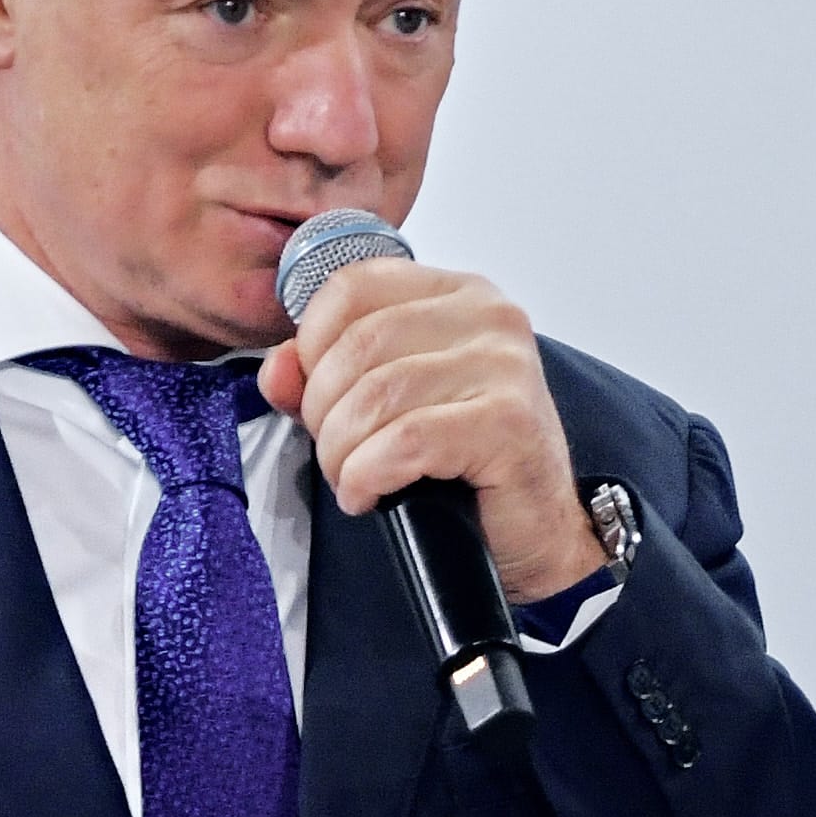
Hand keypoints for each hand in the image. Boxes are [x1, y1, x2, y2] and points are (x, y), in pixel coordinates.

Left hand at [268, 253, 604, 605]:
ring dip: (343, 451)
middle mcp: (488, 316)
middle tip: (334, 454)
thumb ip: (322, 378)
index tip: (317, 396)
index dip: (311, 343)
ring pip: (377, 394)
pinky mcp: (509, 422)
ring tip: (353, 479)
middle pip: (358, 342)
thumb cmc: (467, 465)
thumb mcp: (383, 407)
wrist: (537, 530)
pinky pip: (406, 440)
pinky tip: (369, 494)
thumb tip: (278, 368)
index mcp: (456, 294)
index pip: (352, 286)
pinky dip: (368, 474)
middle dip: (324, 410)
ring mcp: (505, 365)